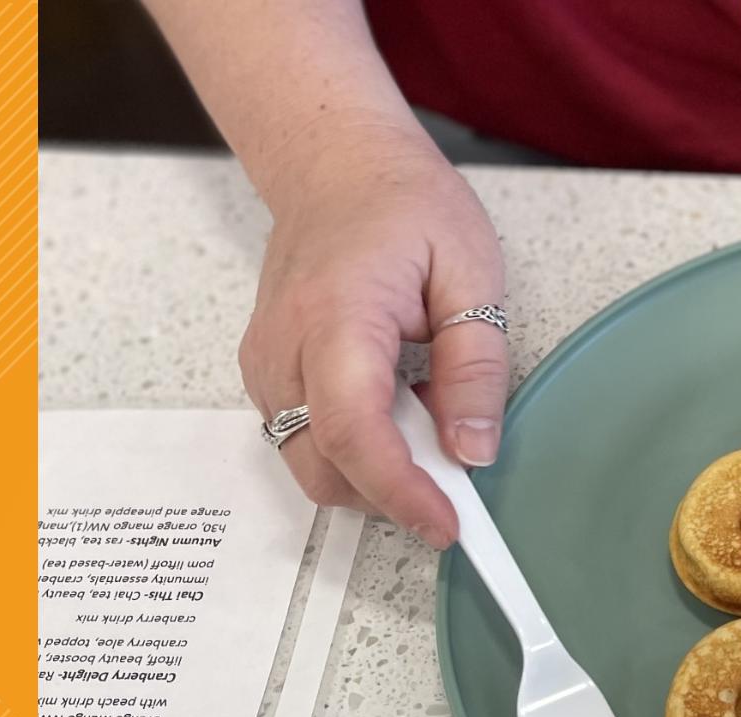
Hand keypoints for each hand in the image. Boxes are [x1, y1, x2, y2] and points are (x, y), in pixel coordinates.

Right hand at [239, 117, 507, 547]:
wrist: (334, 167)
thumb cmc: (403, 206)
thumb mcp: (472, 272)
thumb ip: (475, 367)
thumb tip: (473, 450)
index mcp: (337, 316)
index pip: (353, 431)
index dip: (400, 491)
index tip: (447, 524)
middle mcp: (283, 349)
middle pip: (324, 466)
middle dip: (392, 496)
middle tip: (458, 485)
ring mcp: (265, 366)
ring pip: (310, 463)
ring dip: (374, 475)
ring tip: (430, 424)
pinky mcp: (266, 376)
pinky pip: (304, 440)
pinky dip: (354, 451)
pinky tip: (398, 412)